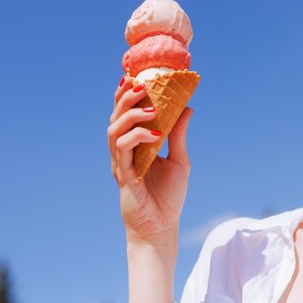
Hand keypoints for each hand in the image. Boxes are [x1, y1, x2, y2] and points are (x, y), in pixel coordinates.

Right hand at [107, 75, 192, 241]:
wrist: (162, 226)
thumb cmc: (168, 196)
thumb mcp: (179, 160)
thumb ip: (178, 135)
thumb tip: (188, 108)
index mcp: (134, 146)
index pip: (124, 115)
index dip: (125, 95)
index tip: (134, 75)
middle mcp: (123, 152)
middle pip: (115, 118)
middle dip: (125, 98)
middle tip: (140, 84)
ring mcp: (121, 164)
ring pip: (114, 131)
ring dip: (131, 116)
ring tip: (151, 109)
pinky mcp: (124, 176)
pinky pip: (123, 152)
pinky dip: (137, 138)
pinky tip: (155, 135)